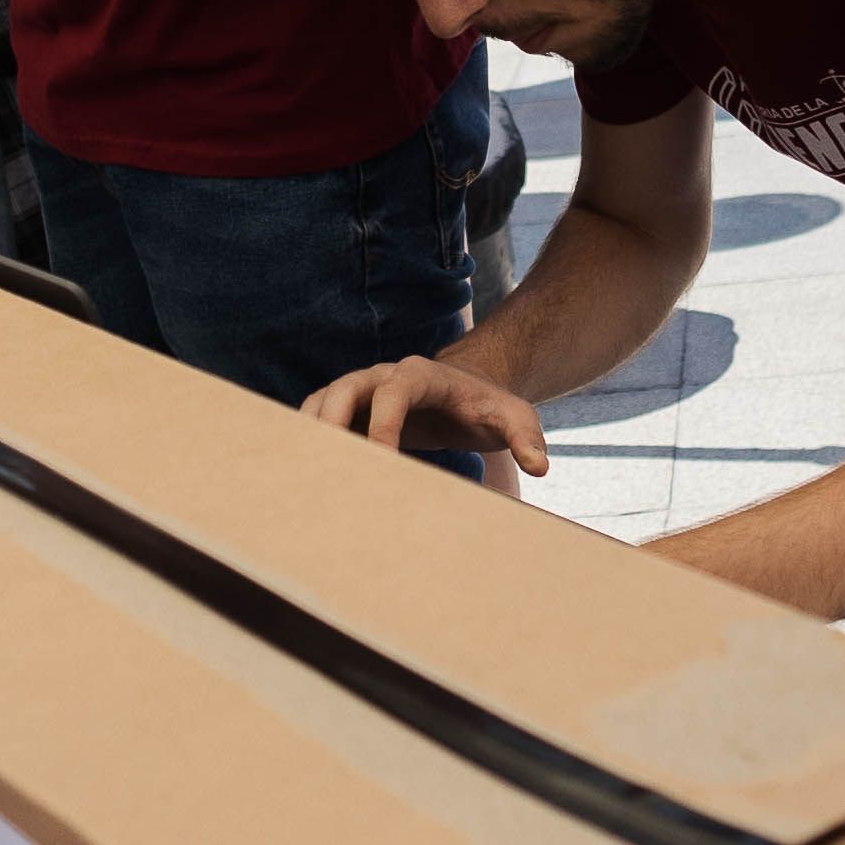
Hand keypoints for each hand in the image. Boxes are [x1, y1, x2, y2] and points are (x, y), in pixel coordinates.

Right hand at [301, 352, 547, 476]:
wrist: (469, 395)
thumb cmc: (490, 409)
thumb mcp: (516, 418)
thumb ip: (527, 437)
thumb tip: (540, 466)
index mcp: (424, 376)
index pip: (394, 390)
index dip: (384, 422)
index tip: (382, 459)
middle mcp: (387, 376)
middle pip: (347, 385)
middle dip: (333, 418)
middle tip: (324, 460)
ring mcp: (366, 389)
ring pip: (326, 397)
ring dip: (312, 427)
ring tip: (304, 466)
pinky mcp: (354, 408)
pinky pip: (322, 414)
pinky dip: (310, 435)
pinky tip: (307, 469)